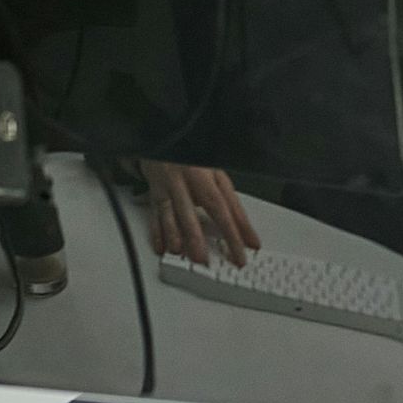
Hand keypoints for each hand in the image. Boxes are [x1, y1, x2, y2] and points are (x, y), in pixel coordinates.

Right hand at [142, 160, 258, 265]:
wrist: (169, 142)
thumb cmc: (196, 164)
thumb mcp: (218, 178)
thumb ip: (233, 205)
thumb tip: (248, 233)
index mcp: (209, 176)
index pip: (225, 206)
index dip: (237, 228)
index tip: (247, 247)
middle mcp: (188, 181)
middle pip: (195, 210)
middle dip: (198, 237)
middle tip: (205, 259)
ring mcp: (170, 186)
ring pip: (171, 212)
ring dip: (175, 235)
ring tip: (180, 252)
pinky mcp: (155, 193)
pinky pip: (155, 213)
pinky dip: (156, 232)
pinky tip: (161, 246)